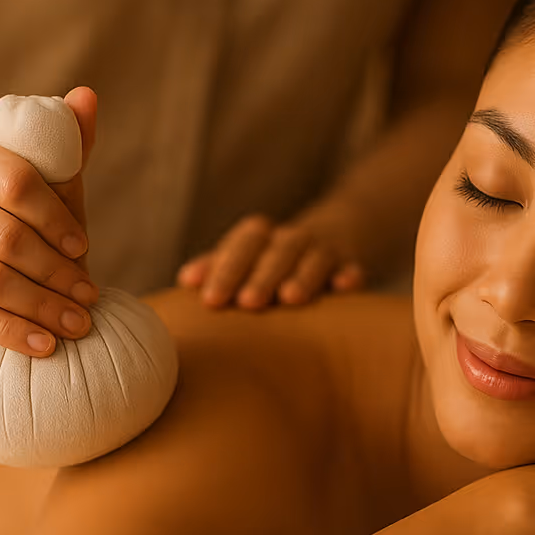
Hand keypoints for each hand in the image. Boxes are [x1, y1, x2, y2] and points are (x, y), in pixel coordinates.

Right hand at [0, 87, 100, 356]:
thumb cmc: (11, 216)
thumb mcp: (44, 182)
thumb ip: (66, 143)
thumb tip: (87, 96)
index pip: (16, 181)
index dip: (55, 218)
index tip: (83, 246)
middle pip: (6, 237)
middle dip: (57, 273)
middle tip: (90, 298)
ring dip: (42, 307)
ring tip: (78, 325)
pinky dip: (14, 333)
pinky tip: (45, 346)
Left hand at [176, 211, 365, 309]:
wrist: (338, 230)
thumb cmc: (275, 257)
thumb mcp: (248, 257)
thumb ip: (217, 268)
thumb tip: (183, 284)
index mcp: (259, 237)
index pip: (238, 247)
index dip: (223, 268)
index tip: (207, 297)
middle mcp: (289, 239)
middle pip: (274, 251)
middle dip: (260, 276)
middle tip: (247, 303)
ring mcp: (323, 248)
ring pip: (312, 257)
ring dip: (302, 275)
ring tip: (290, 298)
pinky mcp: (351, 261)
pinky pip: (351, 266)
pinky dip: (349, 274)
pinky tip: (346, 287)